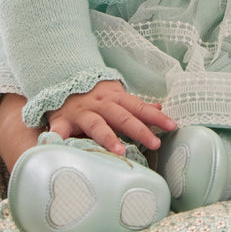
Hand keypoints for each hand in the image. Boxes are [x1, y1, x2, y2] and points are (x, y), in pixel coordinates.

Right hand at [47, 80, 175, 155]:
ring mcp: (82, 113)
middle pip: (123, 117)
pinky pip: (59, 130)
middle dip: (140, 130)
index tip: (172, 126)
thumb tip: (160, 108)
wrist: (63, 80)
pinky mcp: (63, 120)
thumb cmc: (95, 95)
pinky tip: (59, 147)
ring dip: (108, 137)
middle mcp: (101, 105)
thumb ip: (137, 105)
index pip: (139, 107)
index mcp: (116, 99)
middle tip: (156, 143)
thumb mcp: (117, 96)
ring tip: (120, 151)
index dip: (156, 117)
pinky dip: (58, 138)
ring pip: (97, 125)